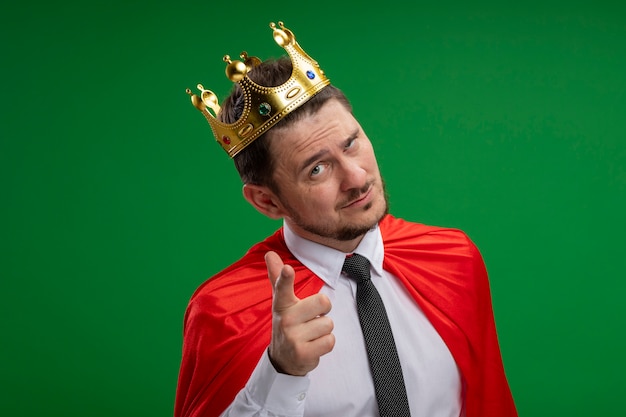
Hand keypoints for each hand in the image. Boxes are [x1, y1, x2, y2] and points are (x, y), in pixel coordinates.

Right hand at [265, 251, 334, 375]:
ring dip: (323, 330)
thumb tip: (270, 253)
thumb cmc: (287, 323)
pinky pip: (330, 341)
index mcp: (281, 304)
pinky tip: (313, 346)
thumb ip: (278, 277)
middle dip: (323, 311)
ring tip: (310, 335)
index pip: (282, 287)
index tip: (287, 269)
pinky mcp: (303, 354)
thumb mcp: (281, 302)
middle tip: (310, 318)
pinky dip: (325, 344)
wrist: (283, 359)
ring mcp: (293, 337)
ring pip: (328, 324)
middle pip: (323, 301)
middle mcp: (285, 319)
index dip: (285, 278)